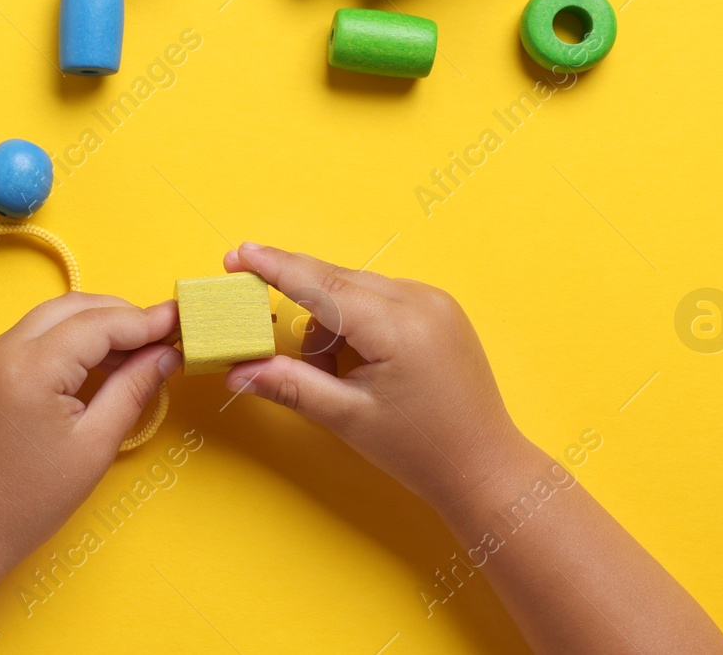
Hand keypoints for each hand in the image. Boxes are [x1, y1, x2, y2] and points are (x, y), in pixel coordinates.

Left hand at [0, 293, 179, 570]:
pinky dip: (71, 337)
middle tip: (161, 336)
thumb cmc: (35, 498)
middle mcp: (5, 349)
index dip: (143, 321)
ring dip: (96, 323)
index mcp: (31, 368)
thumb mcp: (96, 444)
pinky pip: (36, 333)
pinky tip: (99, 361)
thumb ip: (133, 389)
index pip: (97, 324)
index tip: (180, 320)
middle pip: (74, 307)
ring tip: (136, 351)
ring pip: (54, 315)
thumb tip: (167, 354)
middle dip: (121, 315)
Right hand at [222, 243, 530, 509]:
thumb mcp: (348, 418)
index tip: (238, 254)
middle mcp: (420, 300)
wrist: (485, 467)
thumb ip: (290, 385)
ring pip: (356, 291)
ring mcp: (435, 301)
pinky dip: (356, 324)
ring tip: (335, 379)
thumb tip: (238, 371)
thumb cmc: (422, 450)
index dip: (274, 267)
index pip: (321, 283)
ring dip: (331, 324)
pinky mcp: (440, 309)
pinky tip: (359, 366)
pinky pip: (380, 298)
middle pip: (336, 281)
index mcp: (398, 326)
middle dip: (301, 313)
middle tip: (268, 338)